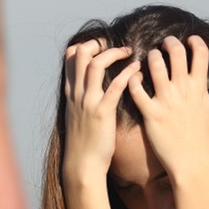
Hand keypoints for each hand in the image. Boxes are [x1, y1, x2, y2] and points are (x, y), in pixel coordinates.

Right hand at [61, 40, 141, 186]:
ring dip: (114, 53)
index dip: (85, 45)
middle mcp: (77, 94)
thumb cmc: (83, 143)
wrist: (82, 165)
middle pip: (81, 54)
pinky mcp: (102, 113)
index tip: (101, 46)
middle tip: (116, 45)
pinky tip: (138, 70)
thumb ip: (82, 100)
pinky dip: (128, 74)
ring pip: (96, 65)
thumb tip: (92, 90)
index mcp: (71, 93)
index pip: (70, 58)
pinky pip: (115, 86)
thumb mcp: (77, 116)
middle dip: (99, 43)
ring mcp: (88, 102)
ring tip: (129, 52)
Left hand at [127, 36, 208, 188]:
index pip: (200, 53)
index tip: (190, 40)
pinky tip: (134, 77)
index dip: (195, 42)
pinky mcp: (150, 113)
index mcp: (200, 88)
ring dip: (152, 57)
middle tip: (166, 42)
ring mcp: (166, 101)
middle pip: (176, 53)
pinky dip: (134, 80)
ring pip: (155, 65)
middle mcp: (183, 90)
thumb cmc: (207, 141)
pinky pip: (137, 90)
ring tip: (150, 57)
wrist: (192, 163)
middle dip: (170, 42)